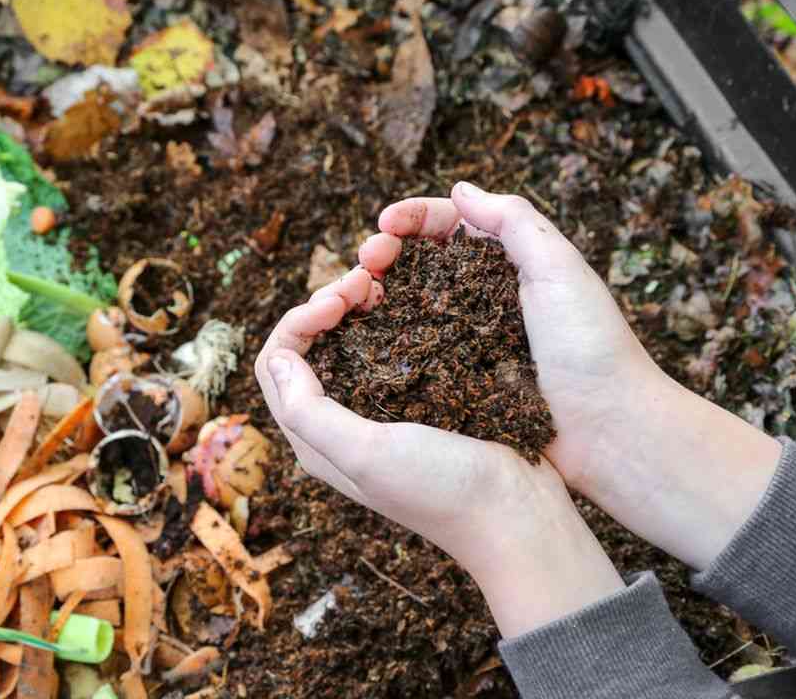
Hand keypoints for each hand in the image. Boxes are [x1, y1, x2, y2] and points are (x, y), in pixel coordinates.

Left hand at [254, 268, 624, 636]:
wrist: (518, 514)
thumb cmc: (442, 489)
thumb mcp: (367, 455)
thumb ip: (310, 412)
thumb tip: (278, 357)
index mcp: (316, 440)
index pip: (277, 363)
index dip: (298, 320)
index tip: (338, 301)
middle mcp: (341, 424)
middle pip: (309, 346)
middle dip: (326, 304)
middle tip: (364, 280)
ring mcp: (382, 410)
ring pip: (348, 341)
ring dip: (355, 306)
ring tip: (382, 282)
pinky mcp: (420, 399)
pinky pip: (390, 346)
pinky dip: (390, 317)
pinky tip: (411, 300)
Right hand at [358, 182, 655, 490]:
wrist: (608, 430)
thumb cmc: (591, 347)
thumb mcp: (560, 268)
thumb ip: (514, 221)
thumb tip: (460, 189)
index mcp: (509, 263)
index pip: (449, 225)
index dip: (412, 218)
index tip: (384, 224)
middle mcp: (482, 297)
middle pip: (419, 263)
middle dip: (385, 252)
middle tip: (365, 261)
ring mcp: (466, 341)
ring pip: (408, 305)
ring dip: (376, 293)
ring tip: (354, 295)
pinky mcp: (457, 381)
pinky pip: (412, 353)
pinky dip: (384, 339)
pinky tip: (364, 336)